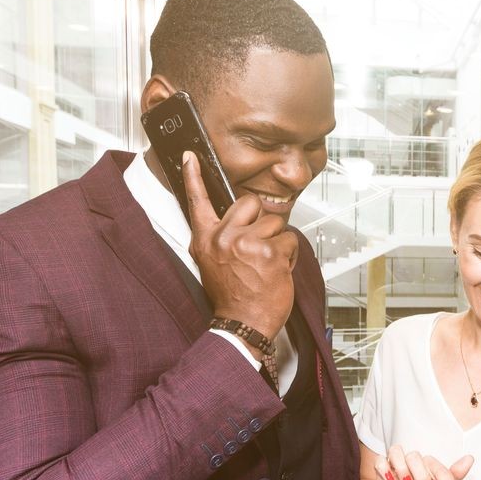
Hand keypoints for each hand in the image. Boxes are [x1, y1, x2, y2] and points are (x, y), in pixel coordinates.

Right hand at [182, 153, 295, 336]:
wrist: (242, 323)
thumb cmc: (231, 296)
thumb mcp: (211, 263)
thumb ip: (218, 239)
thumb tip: (233, 221)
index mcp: (206, 239)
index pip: (197, 202)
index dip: (193, 177)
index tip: (190, 156)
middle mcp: (224, 238)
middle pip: (250, 202)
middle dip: (260, 220)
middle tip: (257, 244)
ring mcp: (247, 243)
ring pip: (275, 223)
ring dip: (277, 242)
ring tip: (267, 263)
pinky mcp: (270, 252)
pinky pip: (290, 240)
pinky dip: (289, 256)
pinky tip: (277, 271)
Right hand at [372, 447, 473, 479]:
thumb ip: (455, 477)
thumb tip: (469, 459)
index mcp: (428, 467)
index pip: (438, 468)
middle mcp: (413, 463)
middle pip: (415, 457)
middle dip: (422, 474)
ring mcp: (396, 465)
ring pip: (397, 452)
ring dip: (402, 468)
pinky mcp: (382, 470)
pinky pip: (380, 461)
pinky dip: (383, 468)